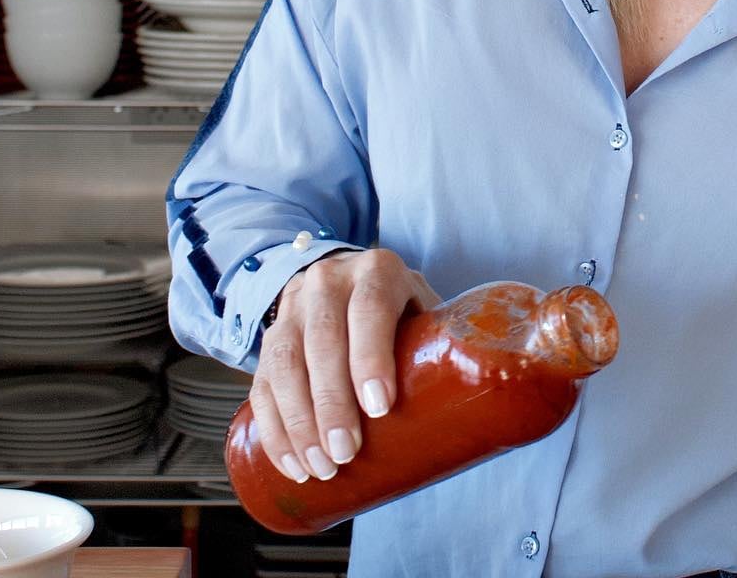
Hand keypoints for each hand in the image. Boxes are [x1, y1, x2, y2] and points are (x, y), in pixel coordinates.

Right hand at [249, 248, 439, 484]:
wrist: (347, 279)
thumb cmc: (400, 307)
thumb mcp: (421, 306)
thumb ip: (439, 337)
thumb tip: (474, 393)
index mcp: (378, 269)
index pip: (370, 307)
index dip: (371, 357)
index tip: (379, 408)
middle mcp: (330, 280)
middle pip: (323, 339)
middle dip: (332, 402)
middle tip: (346, 452)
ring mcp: (294, 306)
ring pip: (285, 363)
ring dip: (299, 422)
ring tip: (320, 467)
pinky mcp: (269, 336)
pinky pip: (263, 382)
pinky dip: (275, 429)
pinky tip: (293, 463)